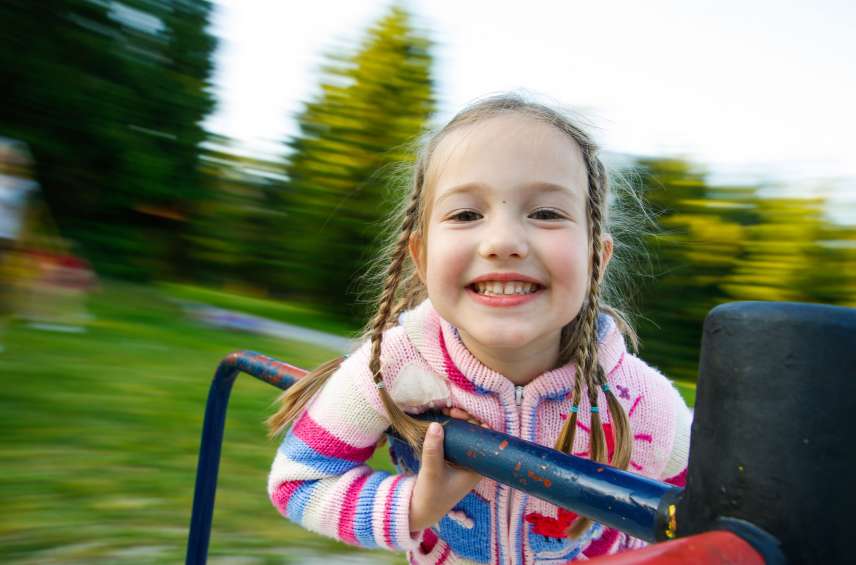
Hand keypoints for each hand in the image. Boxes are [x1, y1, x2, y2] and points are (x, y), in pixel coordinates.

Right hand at [408, 407, 487, 531]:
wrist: (420, 510)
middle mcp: (473, 464)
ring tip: (445, 412)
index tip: (463, 416)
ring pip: (465, 435)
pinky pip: (455, 439)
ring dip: (457, 422)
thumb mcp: (431, 472)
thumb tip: (435, 425)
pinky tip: (441, 419)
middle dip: (465, 420)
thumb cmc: (431, 495)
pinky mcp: (452, 459)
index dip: (478, 425)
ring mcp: (463, 461)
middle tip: (451, 412)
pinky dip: (450, 429)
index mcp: (477, 469)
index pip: (486, 441)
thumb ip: (433, 449)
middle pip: (476, 435)